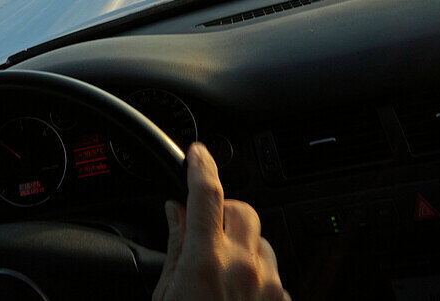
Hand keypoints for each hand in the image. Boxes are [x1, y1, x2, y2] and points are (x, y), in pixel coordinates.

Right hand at [154, 143, 290, 300]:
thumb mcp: (166, 293)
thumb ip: (176, 248)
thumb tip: (176, 213)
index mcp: (207, 262)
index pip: (206, 194)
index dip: (202, 166)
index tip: (199, 153)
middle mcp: (244, 268)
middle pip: (242, 210)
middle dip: (223, 212)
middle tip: (205, 231)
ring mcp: (268, 285)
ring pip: (260, 241)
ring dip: (241, 246)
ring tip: (221, 273)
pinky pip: (272, 272)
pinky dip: (255, 275)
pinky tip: (237, 293)